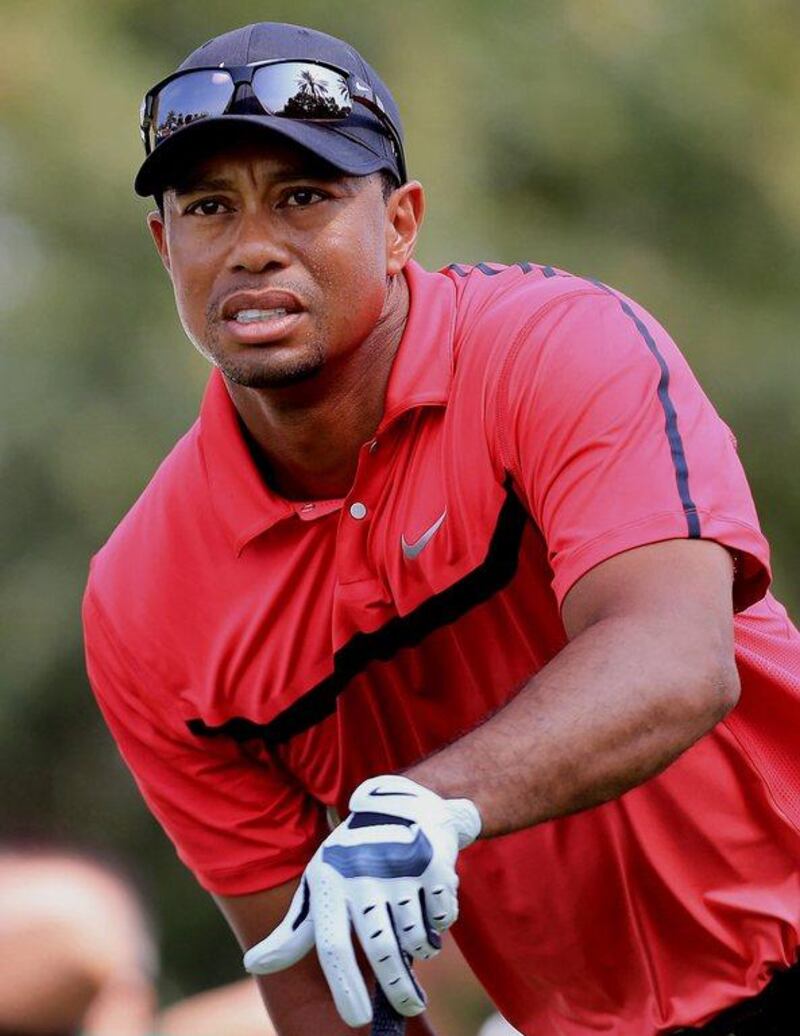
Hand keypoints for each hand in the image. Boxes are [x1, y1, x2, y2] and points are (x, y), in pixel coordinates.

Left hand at [243, 774, 480, 1026]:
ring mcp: (400, 869)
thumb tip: (253, 965)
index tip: (357, 1019)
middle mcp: (362, 876)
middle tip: (408, 1007)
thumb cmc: (352, 859)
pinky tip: (428, 906)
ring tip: (417, 941)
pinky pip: (441, 918)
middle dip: (397, 987)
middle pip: (382, 949)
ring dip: (422, 949)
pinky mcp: (433, 864)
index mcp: (329, 885)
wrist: (399, 807)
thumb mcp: (320, 885)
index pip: (332, 945)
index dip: (344, 986)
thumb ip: (294, 931)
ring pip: (418, 938)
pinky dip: (439, 924)